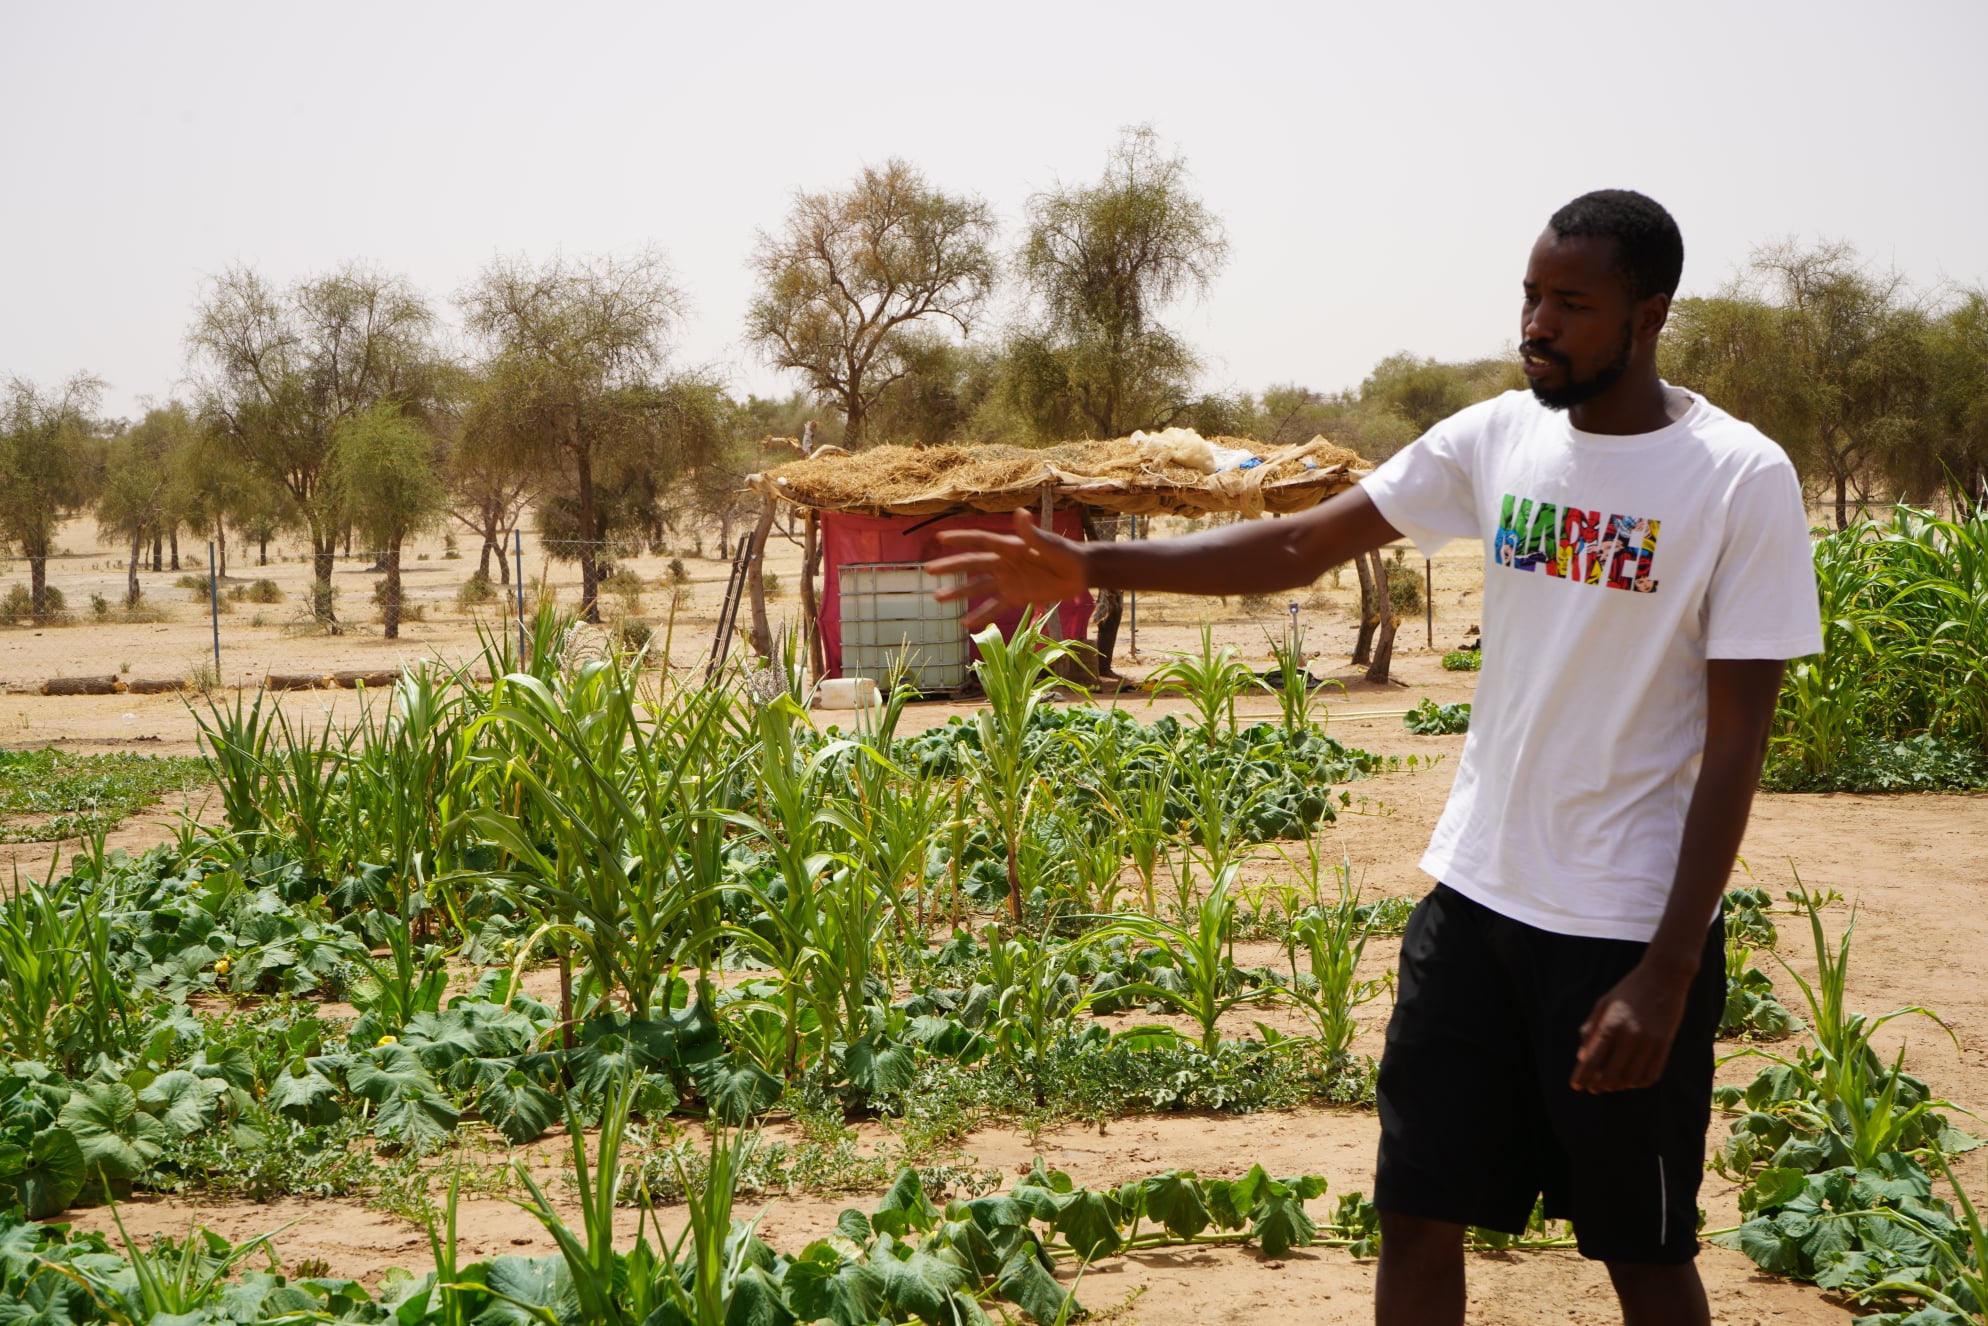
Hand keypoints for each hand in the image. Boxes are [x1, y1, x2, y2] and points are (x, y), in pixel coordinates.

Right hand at [924, 510, 1088, 629]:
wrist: (1079, 573)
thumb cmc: (1065, 553)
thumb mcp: (1049, 544)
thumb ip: (1031, 533)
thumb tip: (1020, 513)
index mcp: (1010, 546)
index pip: (981, 542)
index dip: (961, 539)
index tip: (940, 538)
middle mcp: (1004, 563)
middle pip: (973, 565)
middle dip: (951, 567)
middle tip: (929, 571)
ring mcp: (1008, 581)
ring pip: (978, 587)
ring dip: (959, 593)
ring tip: (938, 598)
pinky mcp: (1016, 597)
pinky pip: (995, 607)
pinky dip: (981, 616)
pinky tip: (965, 624)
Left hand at [1570, 959, 1694, 1092]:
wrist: (1664, 976)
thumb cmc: (1629, 989)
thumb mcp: (1603, 1004)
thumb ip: (1591, 1030)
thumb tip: (1582, 1057)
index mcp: (1611, 1025)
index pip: (1592, 1059)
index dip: (1582, 1076)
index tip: (1576, 1085)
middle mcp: (1630, 1036)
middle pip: (1611, 1074)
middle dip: (1599, 1085)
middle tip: (1593, 1088)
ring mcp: (1650, 1042)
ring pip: (1631, 1078)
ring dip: (1619, 1086)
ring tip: (1611, 1085)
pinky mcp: (1665, 1044)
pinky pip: (1652, 1073)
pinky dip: (1640, 1082)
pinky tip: (1631, 1080)